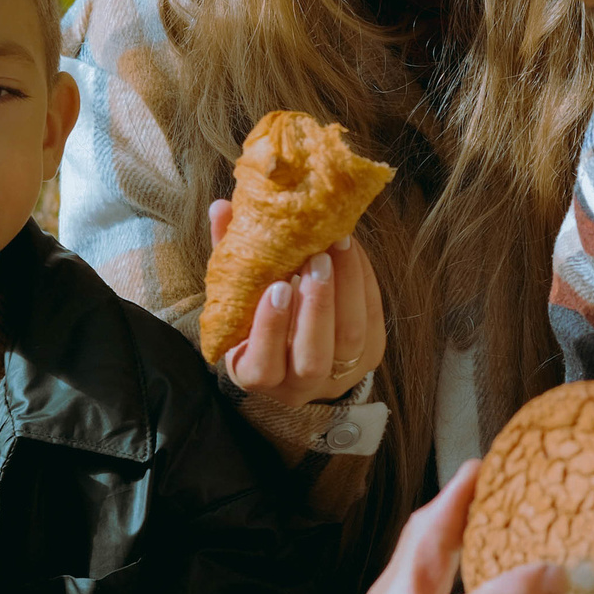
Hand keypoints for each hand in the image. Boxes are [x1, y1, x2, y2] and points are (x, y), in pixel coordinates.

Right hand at [209, 207, 384, 405]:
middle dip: (317, 305)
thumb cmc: (260, 320)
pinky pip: (372, 319)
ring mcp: (340, 374)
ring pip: (350, 338)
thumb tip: (221, 207)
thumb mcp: (239, 300)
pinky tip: (353, 250)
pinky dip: (364, 281)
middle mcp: (299, 386)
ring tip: (337, 244)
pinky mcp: (371, 354)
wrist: (301, 353)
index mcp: (256, 375)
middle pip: (314, 356)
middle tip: (315, 256)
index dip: (271, 329)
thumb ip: (231, 260)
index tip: (276, 287)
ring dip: (347, 287)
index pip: (263, 366)